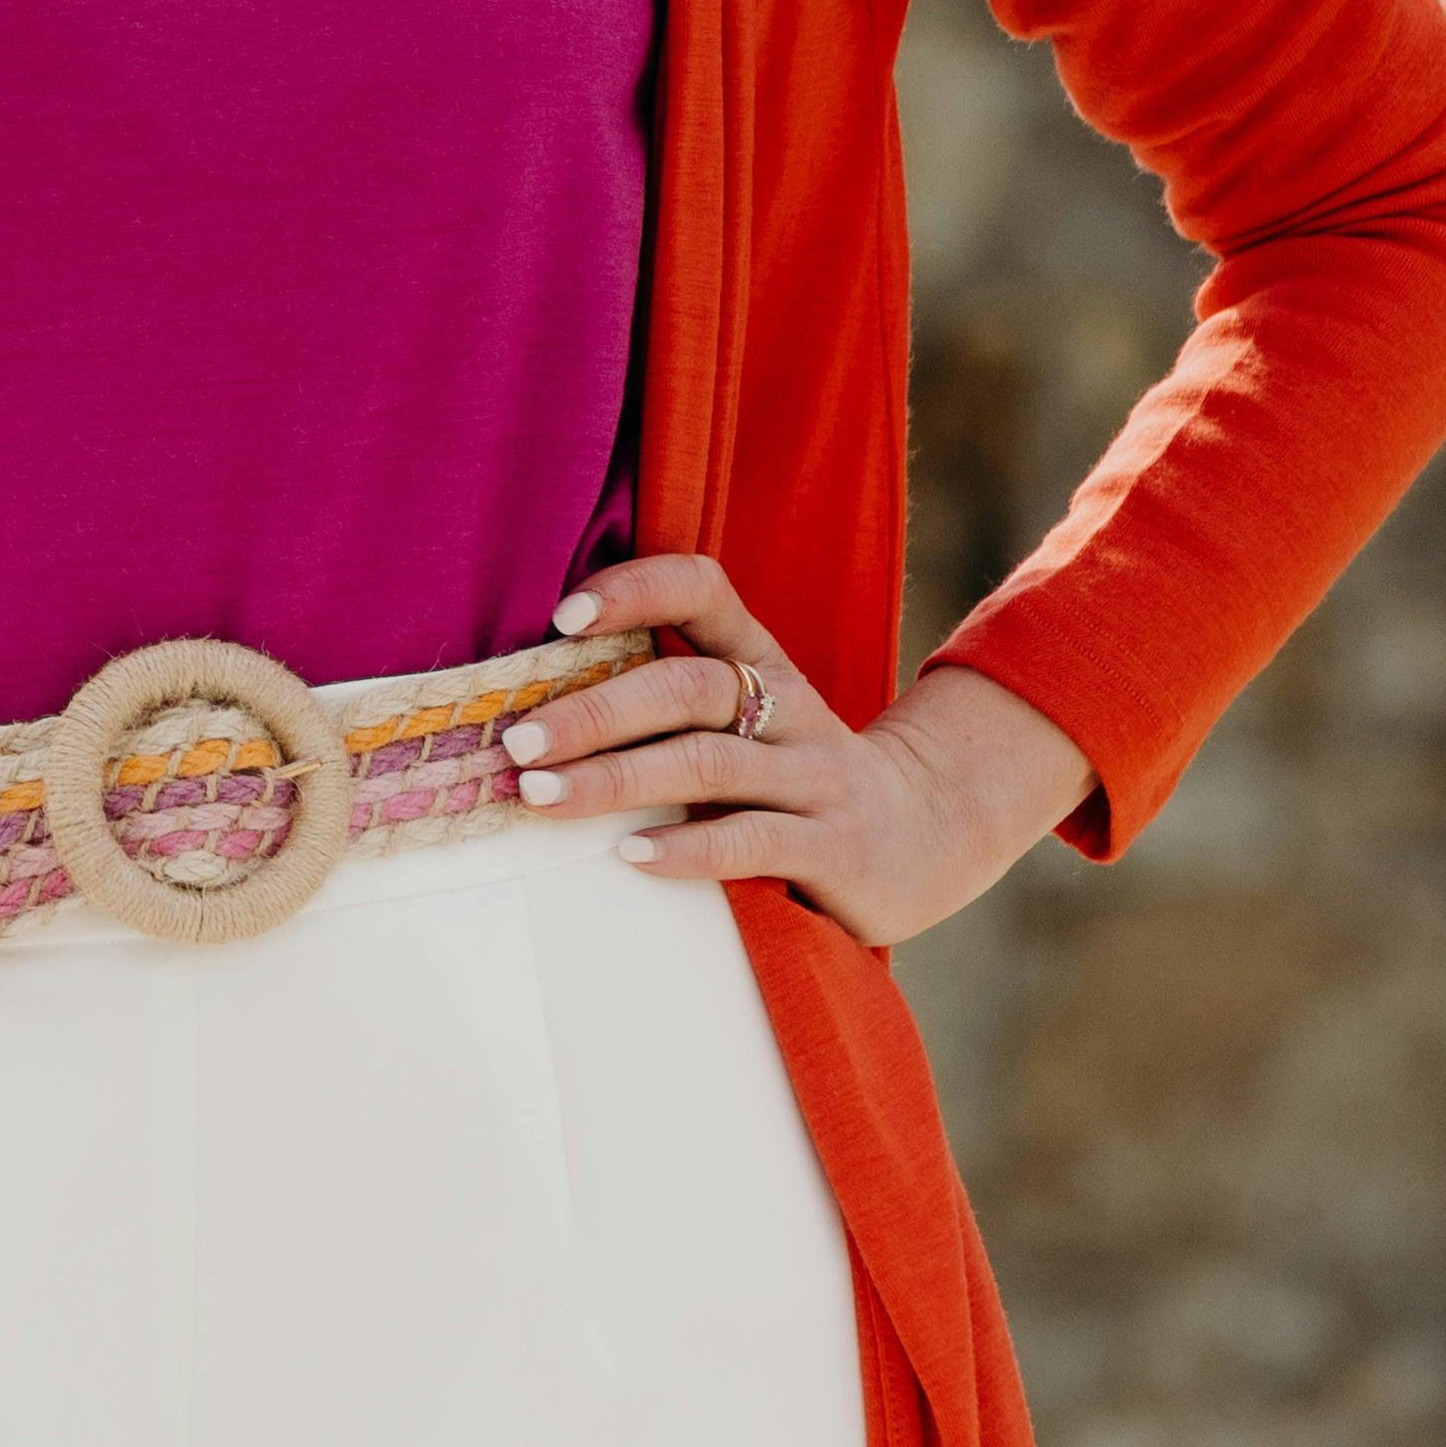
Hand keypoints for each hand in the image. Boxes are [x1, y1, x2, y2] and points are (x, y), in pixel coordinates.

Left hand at [501, 552, 1095, 946]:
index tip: (561, 617)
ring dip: (616, 779)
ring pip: (707, 764)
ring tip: (542, 794)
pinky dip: (687, 847)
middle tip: (518, 741)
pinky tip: (629, 856)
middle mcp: (788, 708)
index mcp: (761, 662)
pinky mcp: (833, 848)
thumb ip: (671, 699)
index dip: (636, 590)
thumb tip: (534, 698)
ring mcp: (815, 777)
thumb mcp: (749, 718)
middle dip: (595, 711)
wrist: (927, 835)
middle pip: (687, 686)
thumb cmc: (796, 774)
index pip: (703, 590)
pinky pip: (752, 841)